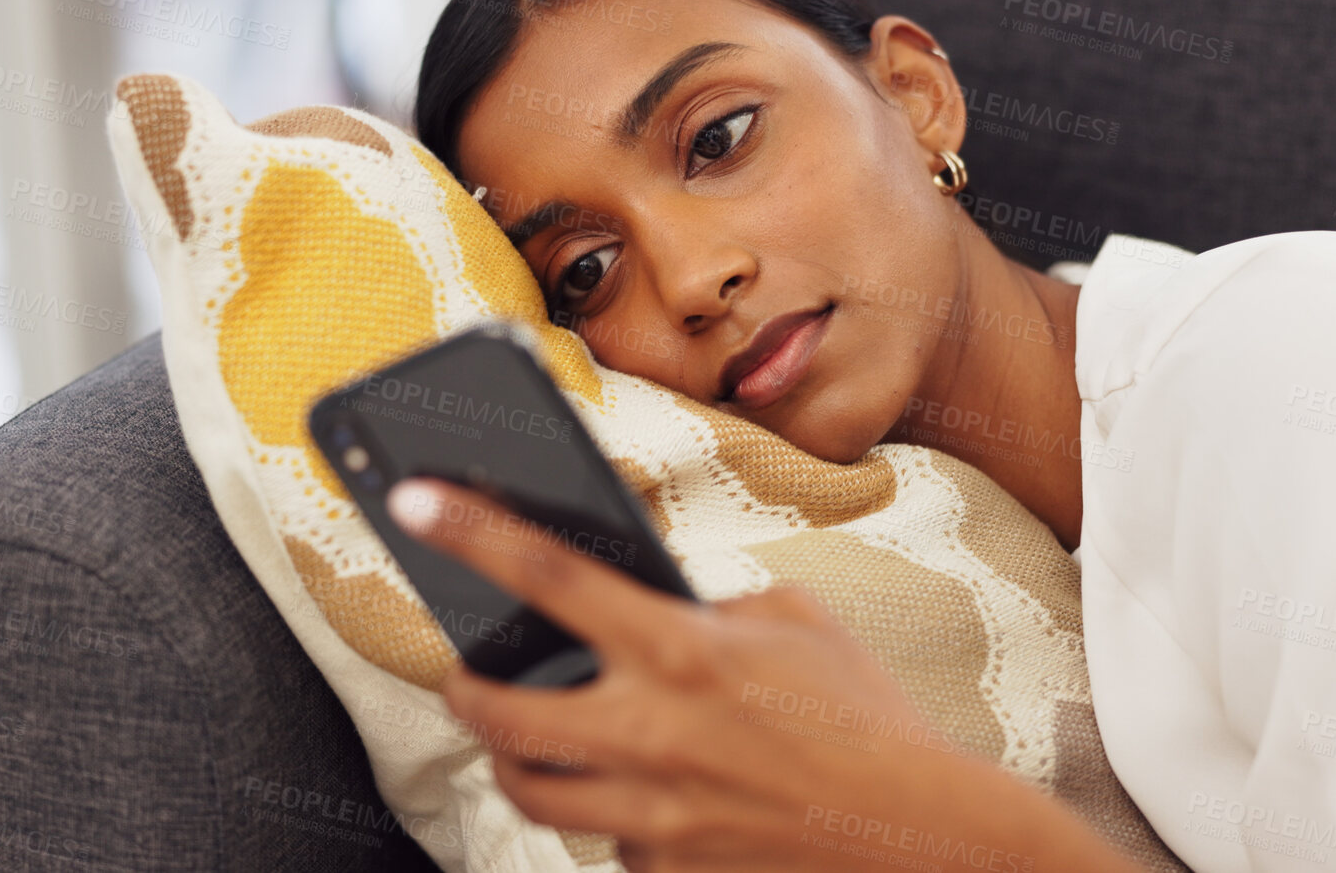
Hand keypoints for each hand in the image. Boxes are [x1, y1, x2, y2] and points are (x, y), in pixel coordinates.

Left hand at [385, 476, 1139, 872]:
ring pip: (529, 789)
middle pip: (497, 711)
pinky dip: (610, 813)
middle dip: (464, 690)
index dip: (470, 528)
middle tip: (467, 675)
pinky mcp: (664, 871)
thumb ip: (703, 607)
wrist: (924, 836)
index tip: (411, 500)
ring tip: (533, 735)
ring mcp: (652, 812)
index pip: (549, 573)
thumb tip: (641, 610)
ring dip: (518, 757)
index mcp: (680, 648)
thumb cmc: (862, 714)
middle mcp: (651, 731)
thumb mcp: (790, 620)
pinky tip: (649, 794)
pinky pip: (604, 840)